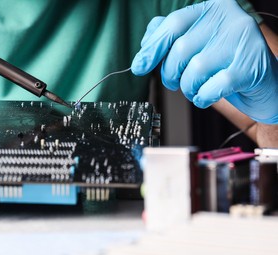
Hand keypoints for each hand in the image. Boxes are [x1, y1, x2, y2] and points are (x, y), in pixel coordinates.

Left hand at [131, 0, 277, 123]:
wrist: (265, 84)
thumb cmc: (226, 63)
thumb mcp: (198, 44)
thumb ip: (172, 38)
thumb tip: (145, 47)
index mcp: (213, 8)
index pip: (172, 24)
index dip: (152, 48)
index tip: (139, 66)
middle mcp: (229, 18)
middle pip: (180, 49)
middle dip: (170, 73)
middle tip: (174, 82)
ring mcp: (243, 40)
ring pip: (194, 70)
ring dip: (188, 88)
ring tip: (195, 89)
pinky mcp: (250, 66)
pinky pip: (211, 87)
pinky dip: (203, 97)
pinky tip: (207, 95)